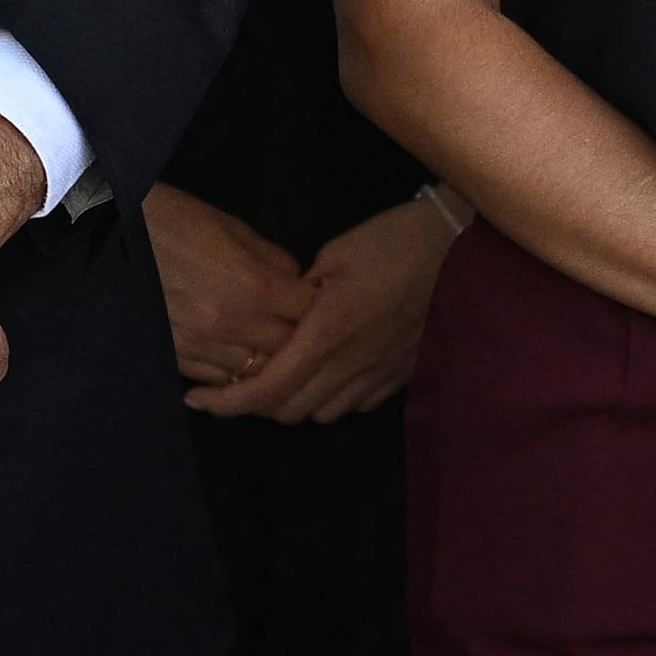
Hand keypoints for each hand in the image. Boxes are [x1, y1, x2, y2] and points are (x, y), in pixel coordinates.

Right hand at [144, 183, 313, 391]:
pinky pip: (218, 380)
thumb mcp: (236, 229)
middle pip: (289, 350)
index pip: (310, 313)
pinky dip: (233, 373)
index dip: (320, 307)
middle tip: (302, 330)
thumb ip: (274, 262)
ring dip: (268, 362)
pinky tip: (237, 358)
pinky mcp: (176, 358)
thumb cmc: (178, 221)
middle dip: (301, 339)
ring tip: (272, 349)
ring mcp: (202, 346)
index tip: (318, 301)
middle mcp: (233, 324)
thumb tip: (299, 284)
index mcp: (255, 286)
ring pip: (256, 374)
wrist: (117, 234)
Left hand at [190, 196, 455, 423]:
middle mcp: (351, 364)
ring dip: (296, 400)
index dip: (225, 403)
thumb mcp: (334, 255)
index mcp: (327, 332)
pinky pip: (356, 404)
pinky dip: (333, 396)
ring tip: (288, 373)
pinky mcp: (401, 375)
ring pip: (321, 413)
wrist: (458, 248)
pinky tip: (332, 370)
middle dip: (257, 402)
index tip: (197, 399)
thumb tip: (275, 320)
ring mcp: (379, 374)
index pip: (265, 389)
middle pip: (288, 410)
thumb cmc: (392, 241)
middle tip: (242, 378)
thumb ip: (298, 295)